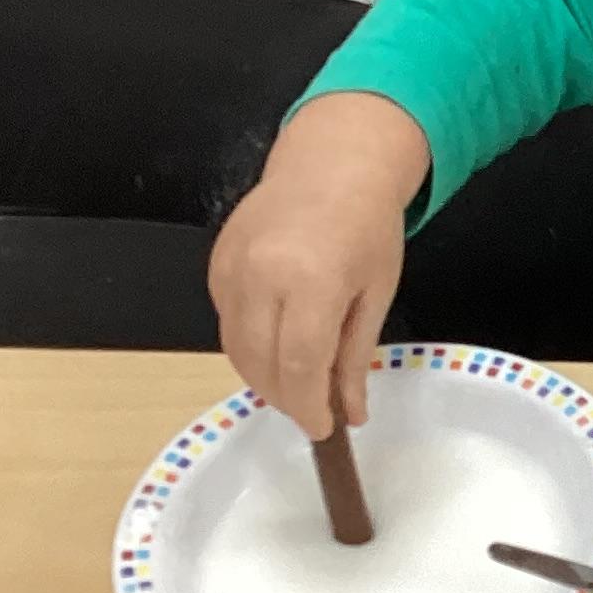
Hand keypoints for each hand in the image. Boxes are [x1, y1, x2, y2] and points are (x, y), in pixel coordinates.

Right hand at [208, 93, 430, 439]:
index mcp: (312, 281)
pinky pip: (226, 322)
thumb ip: (356, 356)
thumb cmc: (367, 226)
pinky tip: (275, 344)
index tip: (324, 429)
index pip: (299, 366)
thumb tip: (351, 414)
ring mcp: (232, 268)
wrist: (331, 164)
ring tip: (295, 384)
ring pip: (235, 349)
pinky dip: (248, 345)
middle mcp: (262, 275)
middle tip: (311, 411)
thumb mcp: (376, 292)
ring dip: (263, 378)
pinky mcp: (216, 264)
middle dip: (286, 399)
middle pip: (261, 364)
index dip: (309, 407)